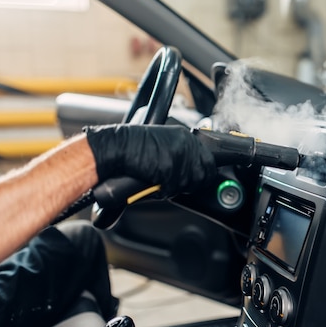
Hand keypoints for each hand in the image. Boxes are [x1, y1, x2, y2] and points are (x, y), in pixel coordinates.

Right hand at [84, 124, 215, 196]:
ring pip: (190, 184)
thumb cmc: (133, 149)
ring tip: (158, 180)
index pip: (210, 161)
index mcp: (186, 136)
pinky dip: (163, 190)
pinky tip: (152, 181)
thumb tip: (194, 170)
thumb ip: (182, 154)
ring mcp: (180, 155)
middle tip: (172, 182)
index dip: (202, 174)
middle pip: (205, 175)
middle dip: (191, 183)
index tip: (194, 179)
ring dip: (175, 187)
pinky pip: (174, 188)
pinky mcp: (170, 168)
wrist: (115, 148)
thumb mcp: (163, 145)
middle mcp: (186, 144)